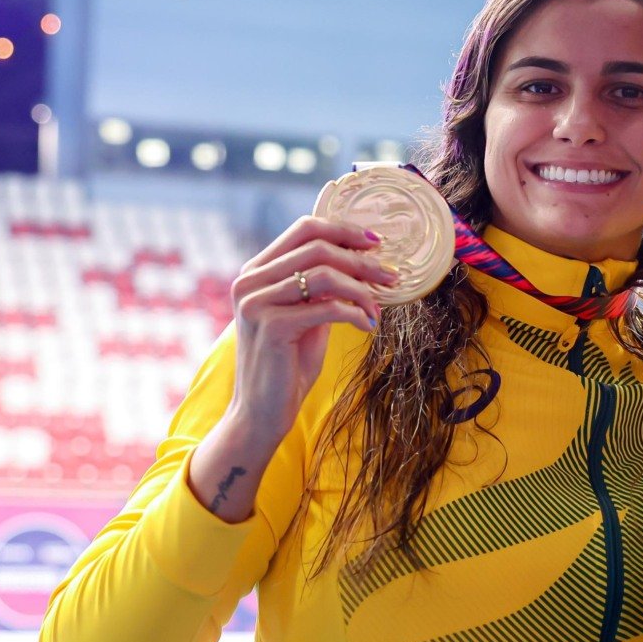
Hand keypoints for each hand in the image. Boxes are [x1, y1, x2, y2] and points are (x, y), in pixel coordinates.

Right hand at [222, 208, 396, 446]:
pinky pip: (327, 307)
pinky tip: (368, 325)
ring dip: (362, 289)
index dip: (344, 230)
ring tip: (379, 307)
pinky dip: (355, 313)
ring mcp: (257, 303)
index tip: (376, 243)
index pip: (304, 229)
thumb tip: (362, 259)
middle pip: (318, 249)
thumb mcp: (305, 315)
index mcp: (256, 271)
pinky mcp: (272, 326)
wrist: (261, 412)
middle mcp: (250, 281)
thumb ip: (320, 286)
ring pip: (325, 275)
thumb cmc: (288, 364)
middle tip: (392, 276)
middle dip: (362, 261)